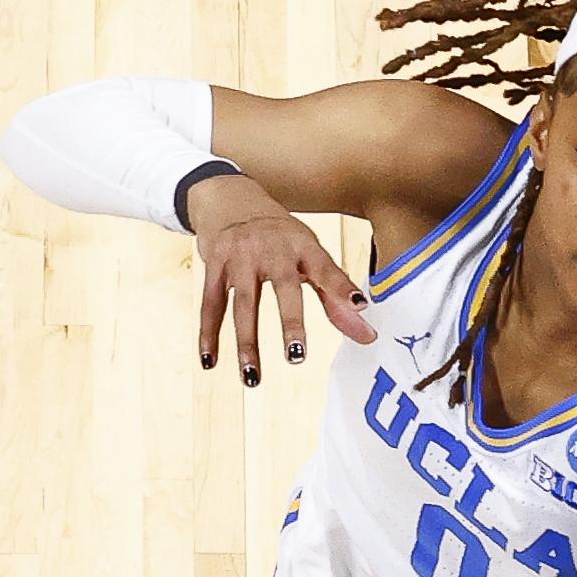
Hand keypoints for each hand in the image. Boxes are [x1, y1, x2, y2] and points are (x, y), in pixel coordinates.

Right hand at [190, 177, 377, 383]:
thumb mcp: (310, 256)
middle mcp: (273, 248)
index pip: (327, 267)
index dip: (343, 286)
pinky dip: (208, 333)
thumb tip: (368, 336)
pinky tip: (209, 361)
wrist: (231, 198)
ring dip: (247, 343)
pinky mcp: (214, 264)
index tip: (360, 305)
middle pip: (283, 288)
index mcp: (303, 246)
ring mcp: (240, 256)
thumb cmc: (282, 237)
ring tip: (252, 379)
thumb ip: (337, 296)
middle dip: (291, 322)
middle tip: (297, 358)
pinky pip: (210, 304)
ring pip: (243, 304)